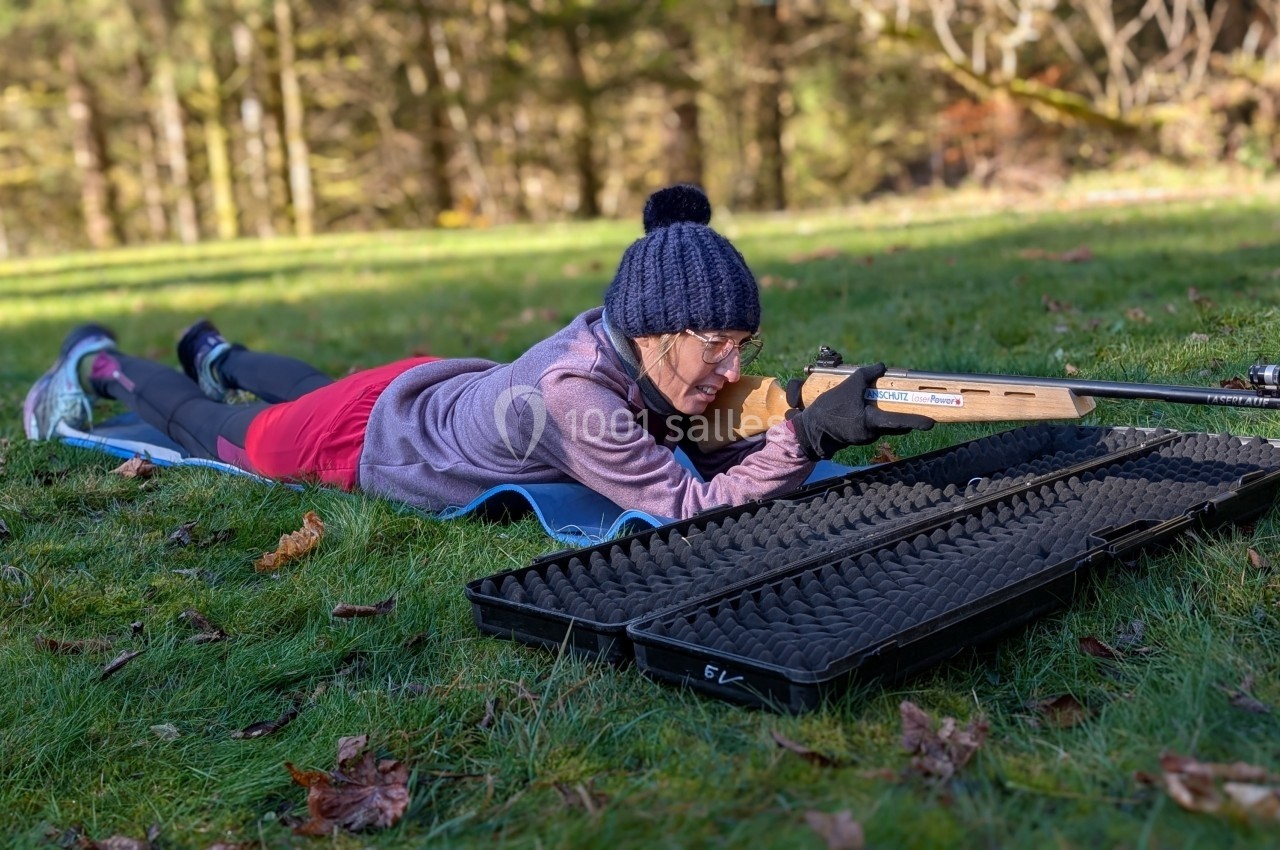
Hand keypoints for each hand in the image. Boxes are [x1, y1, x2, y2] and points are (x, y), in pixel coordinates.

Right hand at [786, 363, 933, 460]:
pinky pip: (873, 423)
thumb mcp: (847, 386)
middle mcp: (871, 433)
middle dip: (903, 414)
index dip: (916, 421)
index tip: (931, 423)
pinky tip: (861, 407)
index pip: (898, 422)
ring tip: (873, 400)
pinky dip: (872, 414)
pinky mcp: (859, 436)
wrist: (809, 431)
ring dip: (883, 411)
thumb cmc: (828, 409)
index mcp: (870, 422)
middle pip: (894, 422)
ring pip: (883, 422)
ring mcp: (866, 436)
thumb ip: (866, 374)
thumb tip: (881, 367)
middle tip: (913, 405)